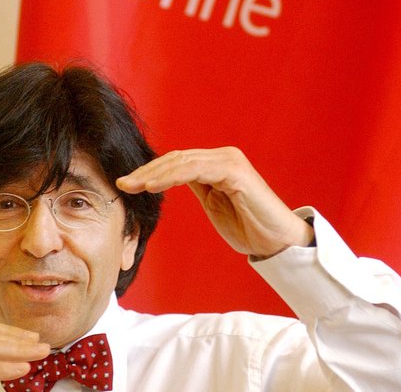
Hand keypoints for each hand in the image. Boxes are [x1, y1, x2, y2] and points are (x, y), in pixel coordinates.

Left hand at [116, 147, 312, 258]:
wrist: (278, 243)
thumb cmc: (250, 228)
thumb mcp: (215, 204)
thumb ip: (198, 187)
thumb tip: (170, 178)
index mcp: (218, 164)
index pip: (177, 162)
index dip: (151, 172)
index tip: (127, 185)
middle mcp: (224, 157)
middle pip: (176, 158)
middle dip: (146, 171)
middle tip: (121, 184)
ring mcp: (230, 162)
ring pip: (183, 161)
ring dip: (153, 174)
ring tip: (131, 186)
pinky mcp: (235, 172)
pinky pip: (197, 170)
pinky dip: (172, 176)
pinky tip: (153, 186)